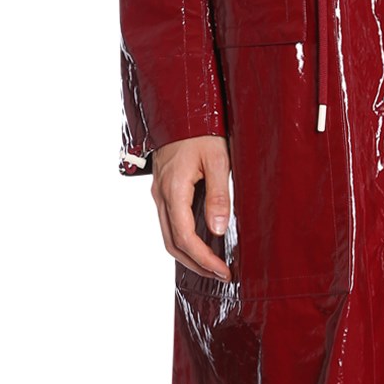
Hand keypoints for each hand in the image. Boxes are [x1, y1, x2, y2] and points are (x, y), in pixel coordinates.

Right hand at [151, 136, 232, 281]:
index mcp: (173, 190)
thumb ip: (219, 195)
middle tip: (221, 275)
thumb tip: (218, 230)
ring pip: (168, 235)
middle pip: (172, 243)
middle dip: (196, 264)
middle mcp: (161, 195)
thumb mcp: (218, 160)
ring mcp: (159, 193)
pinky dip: (184, 239)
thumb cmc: (201, 130)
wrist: (181, 108)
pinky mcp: (163, 189)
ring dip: (189, 254)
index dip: (204, 259)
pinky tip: (202, 242)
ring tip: (213, 264)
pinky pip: (170, 222)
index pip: (185, 238)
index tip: (224, 271)